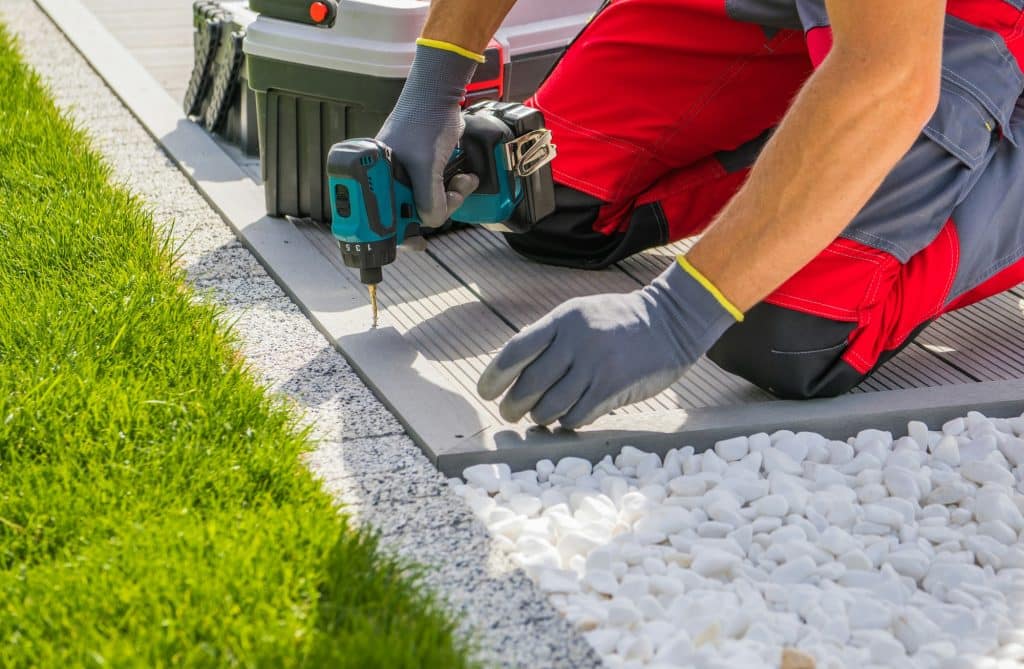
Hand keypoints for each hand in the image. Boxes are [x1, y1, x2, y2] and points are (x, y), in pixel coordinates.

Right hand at [376, 44, 479, 228]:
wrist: (441, 94)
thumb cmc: (425, 121)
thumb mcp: (426, 168)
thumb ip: (428, 201)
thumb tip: (432, 222)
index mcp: (372, 177)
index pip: (381, 219)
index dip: (401, 233)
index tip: (418, 243)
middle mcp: (385, 178)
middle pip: (409, 214)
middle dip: (436, 210)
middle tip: (451, 199)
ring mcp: (404, 173)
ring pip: (427, 204)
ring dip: (449, 198)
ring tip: (461, 182)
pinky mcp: (422, 168)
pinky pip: (436, 190)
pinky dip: (452, 189)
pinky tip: (463, 179)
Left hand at [477, 260, 740, 428]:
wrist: (671, 322)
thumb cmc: (618, 321)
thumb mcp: (580, 315)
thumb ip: (549, 337)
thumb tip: (512, 370)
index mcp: (562, 320)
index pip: (515, 351)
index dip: (494, 376)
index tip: (484, 393)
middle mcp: (575, 342)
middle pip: (528, 386)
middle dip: (512, 407)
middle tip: (509, 414)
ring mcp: (594, 366)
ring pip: (550, 406)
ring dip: (539, 417)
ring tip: (540, 416)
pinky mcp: (612, 389)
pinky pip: (575, 417)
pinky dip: (565, 422)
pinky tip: (567, 418)